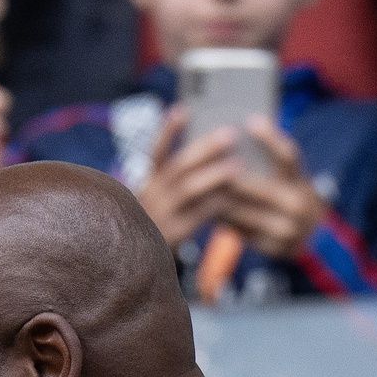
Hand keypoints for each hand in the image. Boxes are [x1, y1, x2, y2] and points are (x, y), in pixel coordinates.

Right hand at [137, 107, 243, 247]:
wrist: (138, 267)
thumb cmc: (159, 228)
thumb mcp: (156, 204)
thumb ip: (173, 183)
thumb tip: (207, 155)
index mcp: (146, 184)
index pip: (155, 152)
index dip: (169, 131)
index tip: (183, 110)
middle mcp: (149, 196)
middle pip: (177, 166)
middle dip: (205, 149)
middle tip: (229, 135)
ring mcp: (159, 216)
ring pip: (189, 189)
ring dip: (214, 174)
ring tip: (237, 166)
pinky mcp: (173, 235)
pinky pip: (199, 214)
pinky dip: (217, 203)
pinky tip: (233, 197)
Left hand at [219, 120, 324, 260]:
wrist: (311, 236)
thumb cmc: (291, 196)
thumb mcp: (291, 178)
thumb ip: (272, 160)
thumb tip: (245, 127)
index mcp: (302, 183)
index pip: (288, 156)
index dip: (271, 138)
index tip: (252, 120)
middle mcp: (298, 206)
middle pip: (259, 188)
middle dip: (231, 176)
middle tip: (207, 161)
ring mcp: (286, 230)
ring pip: (244, 212)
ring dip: (219, 199)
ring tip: (199, 186)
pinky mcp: (271, 247)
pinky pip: (240, 231)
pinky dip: (222, 219)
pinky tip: (205, 208)